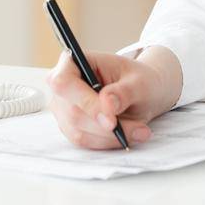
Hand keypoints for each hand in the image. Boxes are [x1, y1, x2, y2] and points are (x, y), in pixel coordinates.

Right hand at [45, 47, 180, 149]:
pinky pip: (86, 142)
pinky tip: (129, 135)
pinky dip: (110, 142)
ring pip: (80, 132)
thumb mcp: (139, 82)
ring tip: (140, 130)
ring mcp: (64, 109)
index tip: (111, 121)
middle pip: (73, 113)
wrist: (142, 93)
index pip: (64, 83)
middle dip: (106, 127)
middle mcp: (62, 86)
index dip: (85, 102)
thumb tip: (107, 103)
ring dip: (112, 137)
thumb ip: (124, 91)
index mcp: (73, 62)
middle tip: (138, 129)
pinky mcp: (71, 128)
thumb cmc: (138, 80)